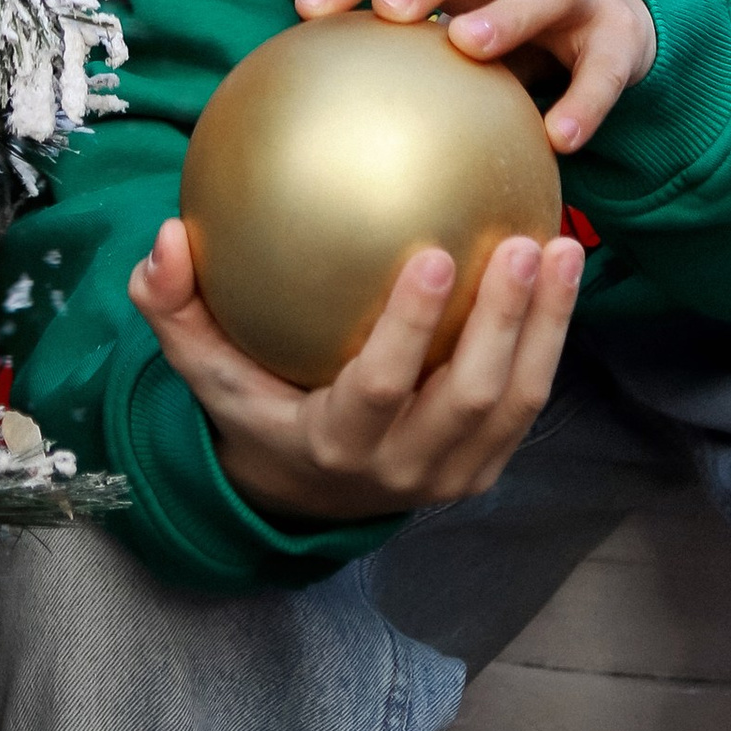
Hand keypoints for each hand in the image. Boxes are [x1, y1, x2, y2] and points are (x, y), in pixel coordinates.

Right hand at [130, 211, 581, 525]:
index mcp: (338, 443)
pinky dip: (551, 338)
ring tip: (562, 246)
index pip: (380, 389)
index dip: (410, 330)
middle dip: (503, 323)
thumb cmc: (255, 408)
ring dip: (546, 326)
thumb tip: (165, 237)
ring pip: (516, 403)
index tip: (433, 254)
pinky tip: (564, 267)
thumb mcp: (206, 368)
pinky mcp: (485, 465)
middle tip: (523, 241)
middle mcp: (403, 468)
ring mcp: (453, 473)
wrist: (305, 493)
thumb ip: (174, 307)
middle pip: (469, 398)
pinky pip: (529, 403)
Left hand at [300, 0, 658, 157]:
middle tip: (389, 10)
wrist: (619, 18)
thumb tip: (321, 125)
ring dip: (505, 13)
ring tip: (469, 44)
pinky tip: (559, 139)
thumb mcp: (464, 35)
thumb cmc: (513, 34)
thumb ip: (408, 66)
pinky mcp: (618, 38)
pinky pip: (601, 68)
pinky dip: (583, 100)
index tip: (306, 8)